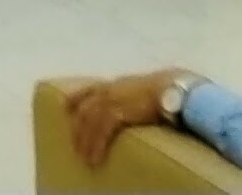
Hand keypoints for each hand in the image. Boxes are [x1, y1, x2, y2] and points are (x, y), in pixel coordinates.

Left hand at [61, 74, 184, 170]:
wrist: (175, 89)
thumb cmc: (168, 90)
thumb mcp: (146, 90)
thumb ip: (136, 97)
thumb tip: (141, 109)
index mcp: (117, 84)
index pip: (90, 90)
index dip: (76, 99)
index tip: (67, 108)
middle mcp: (110, 89)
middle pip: (85, 109)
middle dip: (78, 128)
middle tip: (76, 146)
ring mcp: (112, 99)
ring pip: (89, 122)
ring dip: (85, 141)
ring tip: (85, 158)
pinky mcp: (118, 111)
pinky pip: (101, 131)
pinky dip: (96, 145)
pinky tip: (94, 158)